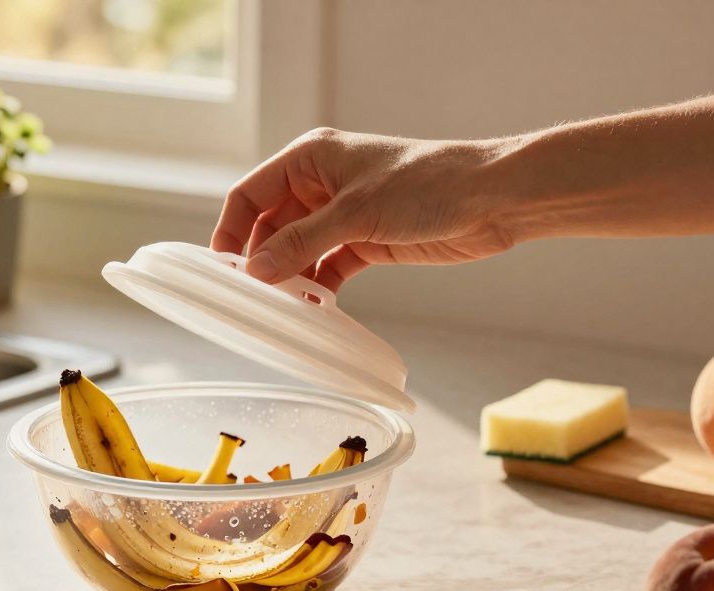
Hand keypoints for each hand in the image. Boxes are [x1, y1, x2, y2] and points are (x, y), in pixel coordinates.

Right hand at [210, 128, 516, 290]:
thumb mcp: (355, 214)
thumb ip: (301, 242)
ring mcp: (343, 214)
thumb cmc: (427, 184)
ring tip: (282, 308)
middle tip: (252, 297)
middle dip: (261, 260)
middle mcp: (321, 184)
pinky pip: (327, 267)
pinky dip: (318, 287)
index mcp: (310, 159)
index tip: (222, 270)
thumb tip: (256, 270)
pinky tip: (314, 308)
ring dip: (290, 278)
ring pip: (298, 250)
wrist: (491, 199)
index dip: (231, 230)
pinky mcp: (366, 240)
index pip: (251, 194)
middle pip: (270, 226)